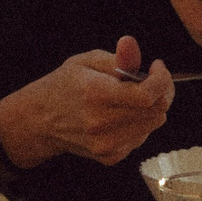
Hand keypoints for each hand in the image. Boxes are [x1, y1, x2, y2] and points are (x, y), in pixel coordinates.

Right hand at [0, 36, 174, 168]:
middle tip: (149, 80)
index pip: (146, 96)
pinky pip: (142, 137)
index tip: (156, 67)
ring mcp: (105, 144)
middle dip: (161, 92)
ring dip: (150, 108)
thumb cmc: (65, 86)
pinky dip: (139, 124)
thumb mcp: (86, 62)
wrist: (40, 121)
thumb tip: (131, 43)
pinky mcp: (109, 157)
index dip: (161, 79)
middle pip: (157, 111)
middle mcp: (100, 123)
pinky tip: (120, 116)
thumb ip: (116, 57)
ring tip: (129, 98)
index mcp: (94, 94)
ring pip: (154, 124)